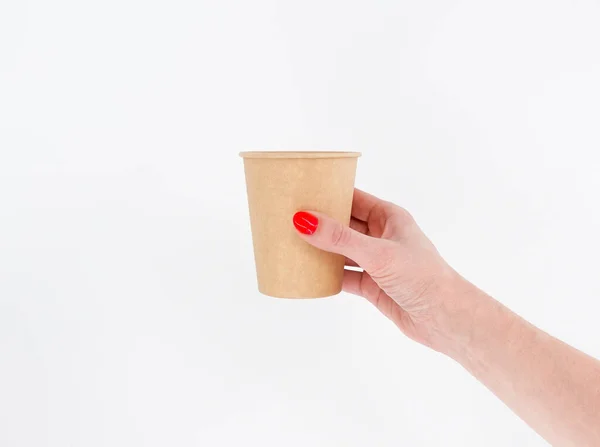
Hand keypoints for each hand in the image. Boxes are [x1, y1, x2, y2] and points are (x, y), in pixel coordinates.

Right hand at [293, 188, 462, 348]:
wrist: (445, 319)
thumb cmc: (421, 276)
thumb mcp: (377, 253)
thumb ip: (340, 238)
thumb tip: (303, 221)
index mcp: (389, 217)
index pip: (353, 197)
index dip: (329, 193)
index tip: (300, 191)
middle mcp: (381, 236)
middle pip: (344, 224)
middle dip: (320, 222)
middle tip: (287, 218)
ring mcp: (376, 261)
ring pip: (341, 251)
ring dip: (321, 249)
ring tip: (290, 243)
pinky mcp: (372, 285)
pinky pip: (343, 276)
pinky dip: (327, 275)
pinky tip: (307, 274)